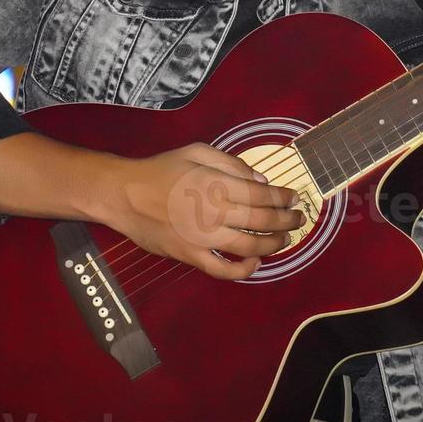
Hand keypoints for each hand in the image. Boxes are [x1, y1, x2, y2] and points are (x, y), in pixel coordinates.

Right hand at [96, 143, 305, 280]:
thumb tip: (260, 178)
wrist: (124, 195)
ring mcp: (203, 238)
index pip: (262, 194)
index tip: (294, 197)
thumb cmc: (161, 169)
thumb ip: (230, 163)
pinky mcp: (190, 256)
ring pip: (249, 246)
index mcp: (216, 184)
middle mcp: (214, 212)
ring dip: (273, 244)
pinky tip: (255, 263)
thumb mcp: (196, 151)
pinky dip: (243, 270)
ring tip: (284, 238)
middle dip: (287, 220)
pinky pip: (223, 270)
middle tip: (298, 218)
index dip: (283, 197)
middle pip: (262, 221)